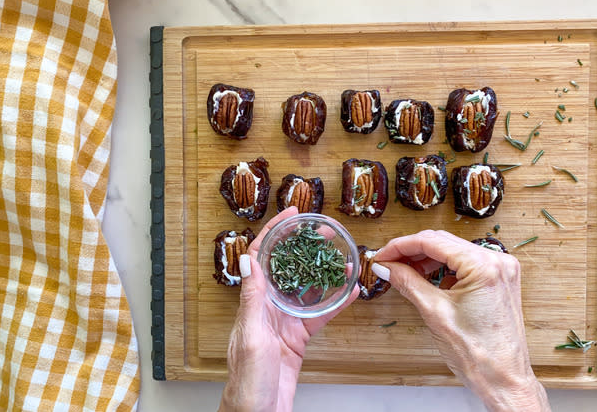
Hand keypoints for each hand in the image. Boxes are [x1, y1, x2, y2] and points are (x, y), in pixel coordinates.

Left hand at [219, 207, 358, 411]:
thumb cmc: (248, 381)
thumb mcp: (250, 336)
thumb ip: (252, 299)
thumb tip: (249, 259)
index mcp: (252, 304)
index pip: (260, 257)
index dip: (274, 232)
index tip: (292, 214)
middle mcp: (267, 309)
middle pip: (286, 268)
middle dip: (304, 246)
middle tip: (324, 230)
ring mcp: (283, 323)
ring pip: (306, 289)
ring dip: (322, 271)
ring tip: (340, 254)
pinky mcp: (297, 339)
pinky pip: (319, 315)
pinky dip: (335, 302)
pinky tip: (349, 292)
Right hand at [372, 230, 549, 411]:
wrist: (503, 380)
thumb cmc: (478, 354)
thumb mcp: (434, 313)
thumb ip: (408, 282)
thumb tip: (387, 267)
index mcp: (483, 266)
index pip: (432, 241)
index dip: (401, 246)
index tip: (382, 255)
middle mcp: (497, 261)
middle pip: (443, 242)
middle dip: (411, 251)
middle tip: (387, 262)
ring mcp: (501, 270)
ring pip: (453, 251)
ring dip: (426, 258)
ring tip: (403, 271)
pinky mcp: (498, 280)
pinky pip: (465, 263)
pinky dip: (443, 268)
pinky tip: (426, 278)